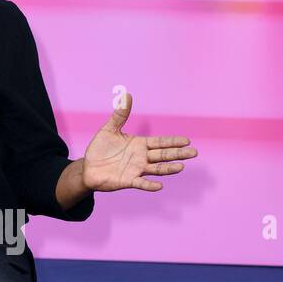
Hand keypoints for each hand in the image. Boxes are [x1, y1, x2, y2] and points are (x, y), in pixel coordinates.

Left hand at [82, 93, 197, 192]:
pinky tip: (159, 186)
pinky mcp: (128, 181)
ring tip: (181, 167)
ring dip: (168, 169)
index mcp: (140, 145)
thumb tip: (126, 95)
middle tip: (193, 152)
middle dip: (178, 154)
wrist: (88, 167)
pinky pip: (141, 183)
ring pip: (156, 169)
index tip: (187, 140)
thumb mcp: (109, 129)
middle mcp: (142, 158)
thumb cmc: (100, 149)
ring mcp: (136, 170)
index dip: (173, 141)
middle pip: (163, 155)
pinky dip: (149, 185)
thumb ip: (120, 114)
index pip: (161, 142)